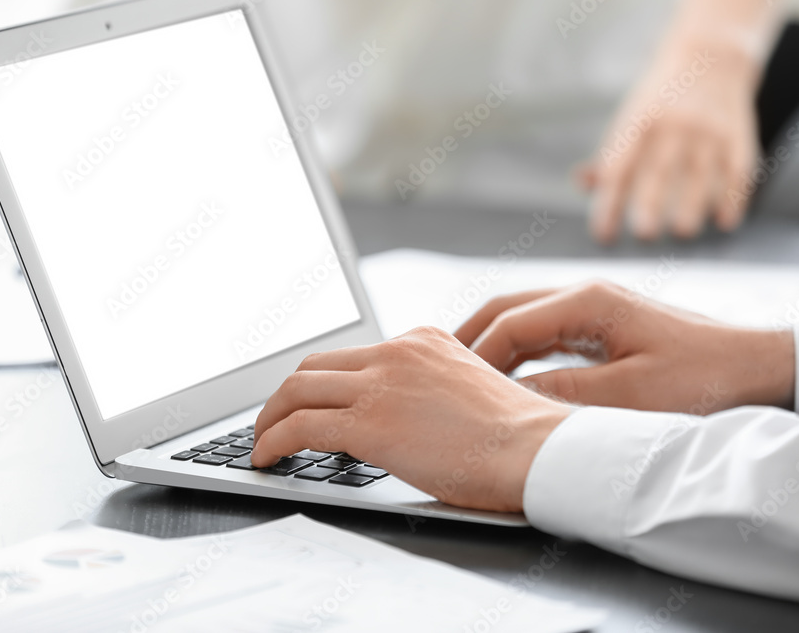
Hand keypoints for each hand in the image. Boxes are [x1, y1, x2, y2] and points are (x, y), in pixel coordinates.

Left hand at [252, 327, 567, 511]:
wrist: (537, 450)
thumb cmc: (517, 437)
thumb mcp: (470, 390)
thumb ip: (430, 390)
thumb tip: (403, 417)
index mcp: (422, 341)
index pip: (353, 356)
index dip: (322, 382)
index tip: (308, 401)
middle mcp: (398, 352)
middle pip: (315, 365)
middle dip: (286, 394)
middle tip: (273, 419)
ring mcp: (381, 383)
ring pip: (298, 389)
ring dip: (270, 417)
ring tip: (261, 442)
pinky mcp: (370, 422)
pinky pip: (300, 426)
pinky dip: (273, 441)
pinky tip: (266, 458)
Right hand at [455, 282, 794, 413]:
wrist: (758, 367)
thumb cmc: (704, 377)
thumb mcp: (630, 396)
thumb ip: (563, 395)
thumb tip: (506, 399)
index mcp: (587, 301)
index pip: (507, 324)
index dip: (474, 357)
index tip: (452, 389)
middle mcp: (585, 295)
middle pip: (505, 309)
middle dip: (467, 339)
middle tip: (436, 371)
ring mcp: (593, 308)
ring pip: (521, 318)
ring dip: (490, 345)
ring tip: (461, 377)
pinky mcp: (603, 326)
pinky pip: (544, 334)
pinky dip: (516, 352)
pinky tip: (506, 378)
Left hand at [584, 35, 761, 242]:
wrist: (710, 54)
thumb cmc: (661, 98)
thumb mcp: (631, 116)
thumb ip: (611, 154)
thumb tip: (584, 183)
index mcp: (639, 120)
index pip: (619, 165)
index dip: (609, 202)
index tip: (603, 233)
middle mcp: (673, 122)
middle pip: (660, 168)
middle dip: (651, 203)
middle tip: (644, 234)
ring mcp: (708, 127)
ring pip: (700, 172)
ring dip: (692, 206)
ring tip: (681, 231)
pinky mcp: (738, 132)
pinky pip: (738, 169)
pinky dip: (734, 197)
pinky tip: (726, 221)